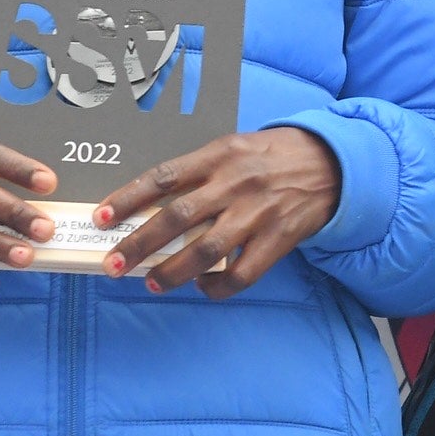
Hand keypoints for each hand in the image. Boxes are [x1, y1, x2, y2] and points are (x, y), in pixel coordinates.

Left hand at [97, 127, 340, 297]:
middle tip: (113, 264)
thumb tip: (153, 204)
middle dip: (139, 244)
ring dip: (173, 271)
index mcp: (220, 156)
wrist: (333, 161)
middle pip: (177, 217)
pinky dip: (218, 286)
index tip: (101, 218)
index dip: (128, 198)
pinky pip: (243, 273)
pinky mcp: (279, 238)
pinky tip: (203, 288)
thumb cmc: (274, 154)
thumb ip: (200, 172)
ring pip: (206, 249)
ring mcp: (258, 213)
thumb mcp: (235, 147)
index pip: (163, 177)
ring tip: (152, 283)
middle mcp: (235, 183)